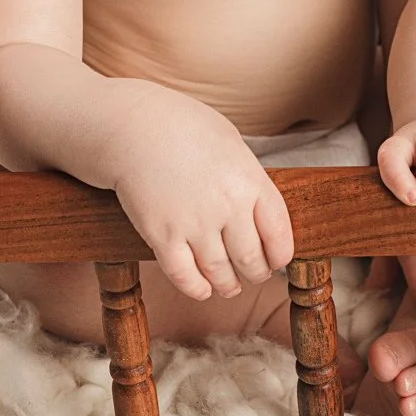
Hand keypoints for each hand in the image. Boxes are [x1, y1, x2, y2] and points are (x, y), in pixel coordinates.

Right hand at [108, 94, 293, 301]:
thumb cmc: (185, 127)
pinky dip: (196, 288)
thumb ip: (248, 178)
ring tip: (230, 287)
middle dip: (256, 273)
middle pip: (251, 259)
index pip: (278, 233)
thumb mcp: (232, 144)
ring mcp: (194, 224)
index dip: (280, 255)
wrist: (135, 126)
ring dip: (228, 285)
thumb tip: (260, 210)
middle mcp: (227, 207)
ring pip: (219, 272)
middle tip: (255, 275)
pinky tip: (202, 289)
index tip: (278, 261)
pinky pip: (184, 275)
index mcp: (250, 181)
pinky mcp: (162, 236)